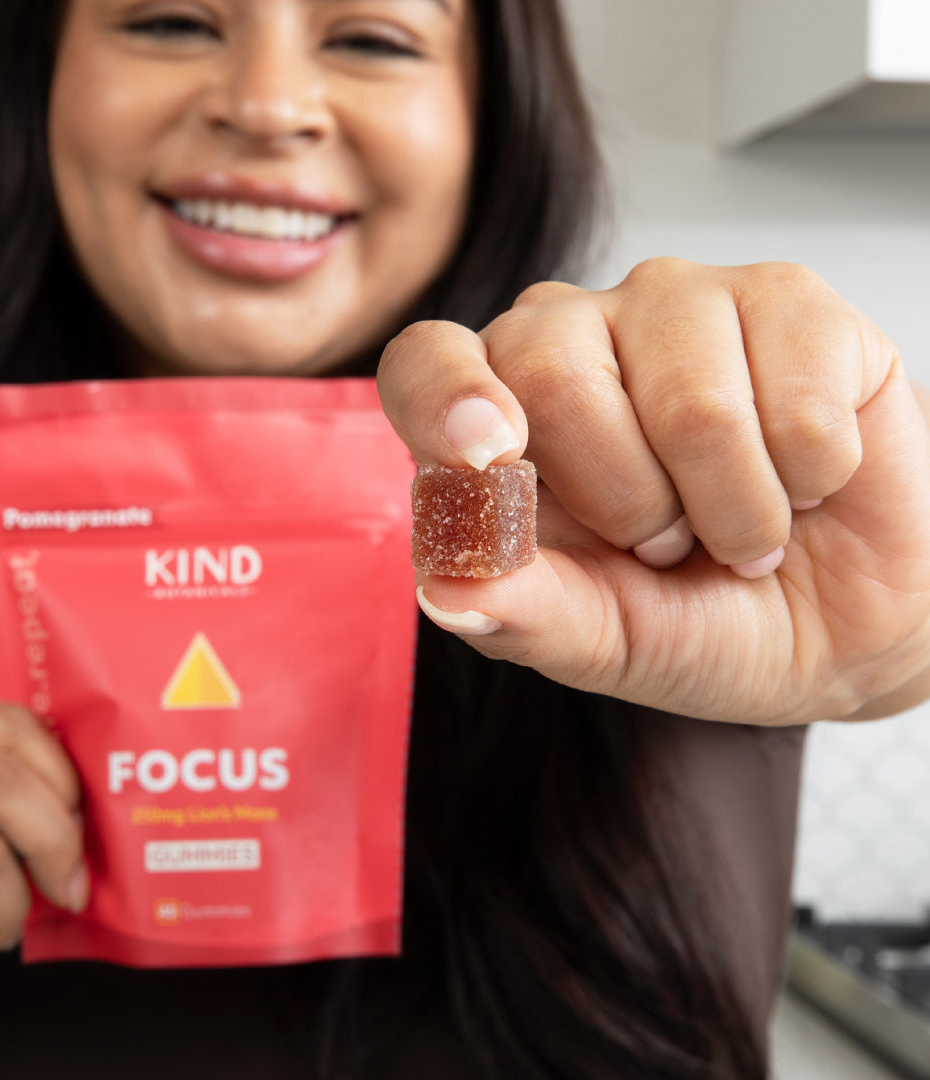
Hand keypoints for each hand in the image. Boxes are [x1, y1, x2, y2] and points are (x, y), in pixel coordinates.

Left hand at [379, 259, 929, 725]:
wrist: (837, 623)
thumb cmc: (699, 617)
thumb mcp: (600, 639)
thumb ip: (524, 614)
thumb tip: (448, 590)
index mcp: (497, 412)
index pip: (427, 362)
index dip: (446, 400)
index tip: (490, 459)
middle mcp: (573, 337)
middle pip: (552, 373)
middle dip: (628, 504)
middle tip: (665, 543)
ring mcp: (678, 305)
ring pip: (690, 402)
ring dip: (729, 510)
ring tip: (737, 525)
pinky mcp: (787, 301)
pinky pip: (798, 400)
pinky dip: (808, 480)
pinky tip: (802, 481)